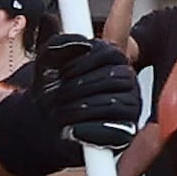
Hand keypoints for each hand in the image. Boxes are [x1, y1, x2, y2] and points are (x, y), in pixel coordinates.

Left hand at [0, 37, 139, 174]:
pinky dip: (92, 131)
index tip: (61, 73)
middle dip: (77, 88)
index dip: (82, 63)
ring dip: (80, 109)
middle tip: (55, 96)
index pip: (109, 53)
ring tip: (58, 112)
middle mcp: (127, 80)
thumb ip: (60, 43)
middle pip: (112, 78)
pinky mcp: (127, 132)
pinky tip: (73, 130)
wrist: (45, 121)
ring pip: (114, 104)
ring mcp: (131, 106)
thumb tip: (82, 43)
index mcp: (114, 58)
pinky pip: (118, 132)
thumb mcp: (48, 61)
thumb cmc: (53, 88)